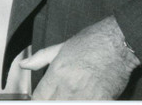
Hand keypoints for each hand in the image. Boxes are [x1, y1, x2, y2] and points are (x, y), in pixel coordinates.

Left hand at [20, 16, 138, 99]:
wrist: (118, 44)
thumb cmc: (92, 42)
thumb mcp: (61, 47)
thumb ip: (40, 59)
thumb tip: (24, 65)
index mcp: (57, 73)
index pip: (39, 98)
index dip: (38, 100)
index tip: (42, 98)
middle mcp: (69, 87)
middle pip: (52, 104)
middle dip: (51, 101)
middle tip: (56, 95)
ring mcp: (86, 97)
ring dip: (67, 102)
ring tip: (69, 96)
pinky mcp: (101, 101)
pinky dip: (83, 103)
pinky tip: (84, 98)